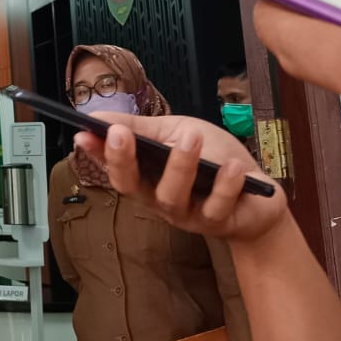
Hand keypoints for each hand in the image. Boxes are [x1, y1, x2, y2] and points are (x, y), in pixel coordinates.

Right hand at [74, 114, 289, 244]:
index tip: (83, 134)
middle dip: (122, 160)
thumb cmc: (212, 160)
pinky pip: (216, 207)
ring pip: (172, 196)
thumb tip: (98, 118)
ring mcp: (186, 214)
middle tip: (120, 133)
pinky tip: (232, 168)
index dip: (96, 153)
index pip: (113, 165)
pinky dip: (225, 185)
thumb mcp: (176, 132)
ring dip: (180, 165)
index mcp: (145, 176)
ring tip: (191, 137)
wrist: (257, 199)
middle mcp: (158, 199)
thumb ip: (142, 128)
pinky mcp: (216, 223)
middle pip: (130, 186)